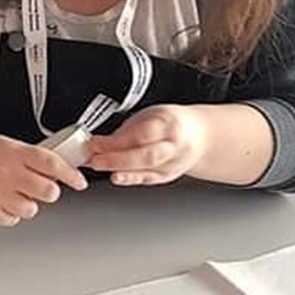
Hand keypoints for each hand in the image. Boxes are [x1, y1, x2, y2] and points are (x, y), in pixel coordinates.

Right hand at [0, 134, 87, 225]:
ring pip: (32, 208)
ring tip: (12, 193)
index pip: (52, 164)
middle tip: (39, 186)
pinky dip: (10, 213)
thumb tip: (56, 169)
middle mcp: (7, 172)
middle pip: (48, 191)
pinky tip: (0, 201)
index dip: (71, 174)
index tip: (79, 181)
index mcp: (14, 152)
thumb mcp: (4, 144)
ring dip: (27, 203)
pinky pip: (13, 219)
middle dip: (47, 190)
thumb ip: (29, 156)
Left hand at [83, 104, 209, 185]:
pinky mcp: (169, 175)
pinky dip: (130, 178)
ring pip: (148, 169)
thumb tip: (100, 141)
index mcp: (168, 123)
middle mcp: (174, 144)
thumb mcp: (148, 116)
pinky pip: (149, 179)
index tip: (95, 143)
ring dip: (121, 170)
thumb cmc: (170, 122)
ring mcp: (174, 162)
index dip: (117, 141)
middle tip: (95, 159)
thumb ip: (126, 130)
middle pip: (146, 155)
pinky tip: (117, 177)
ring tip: (100, 166)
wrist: (199, 135)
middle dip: (117, 158)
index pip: (141, 134)